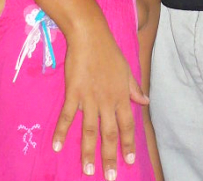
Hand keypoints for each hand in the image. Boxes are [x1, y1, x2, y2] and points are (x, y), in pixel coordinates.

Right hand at [54, 27, 148, 178]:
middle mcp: (107, 101)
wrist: (90, 36)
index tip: (129, 162)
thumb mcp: (127, 70)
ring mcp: (90, 98)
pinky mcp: (73, 92)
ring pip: (89, 130)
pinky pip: (68, 116)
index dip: (128, 144)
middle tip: (109, 177)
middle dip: (110, 157)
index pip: (127, 125)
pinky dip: (61, 131)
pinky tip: (57, 146)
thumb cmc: (109, 51)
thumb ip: (134, 88)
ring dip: (88, 152)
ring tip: (88, 171)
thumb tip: (145, 101)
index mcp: (122, 96)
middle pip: (109, 134)